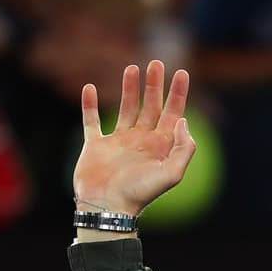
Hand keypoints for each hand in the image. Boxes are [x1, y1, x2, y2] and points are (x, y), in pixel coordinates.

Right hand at [74, 61, 195, 215]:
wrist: (108, 208)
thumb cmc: (140, 193)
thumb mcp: (172, 174)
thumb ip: (183, 148)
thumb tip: (183, 121)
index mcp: (160, 146)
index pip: (173, 114)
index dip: (178, 94)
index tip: (182, 73)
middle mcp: (141, 141)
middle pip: (151, 106)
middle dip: (155, 85)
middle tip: (157, 63)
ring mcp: (118, 142)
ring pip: (126, 108)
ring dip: (129, 89)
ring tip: (132, 68)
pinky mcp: (96, 145)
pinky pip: (91, 121)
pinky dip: (89, 105)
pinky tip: (90, 88)